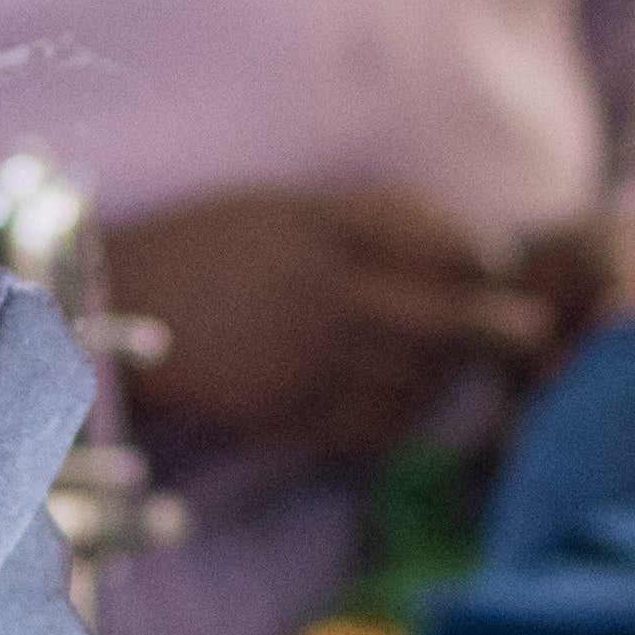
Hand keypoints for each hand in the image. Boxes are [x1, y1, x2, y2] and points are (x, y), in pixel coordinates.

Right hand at [103, 189, 564, 457]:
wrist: (108, 305)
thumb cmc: (198, 247)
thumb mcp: (282, 209)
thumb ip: (364, 224)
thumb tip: (460, 251)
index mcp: (326, 228)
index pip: (446, 249)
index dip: (483, 264)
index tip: (493, 269)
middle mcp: (325, 292)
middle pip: (449, 318)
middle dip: (500, 329)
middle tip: (527, 334)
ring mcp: (305, 357)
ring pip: (418, 377)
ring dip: (447, 375)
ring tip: (451, 366)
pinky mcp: (283, 411)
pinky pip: (371, 425)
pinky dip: (401, 417)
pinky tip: (400, 402)